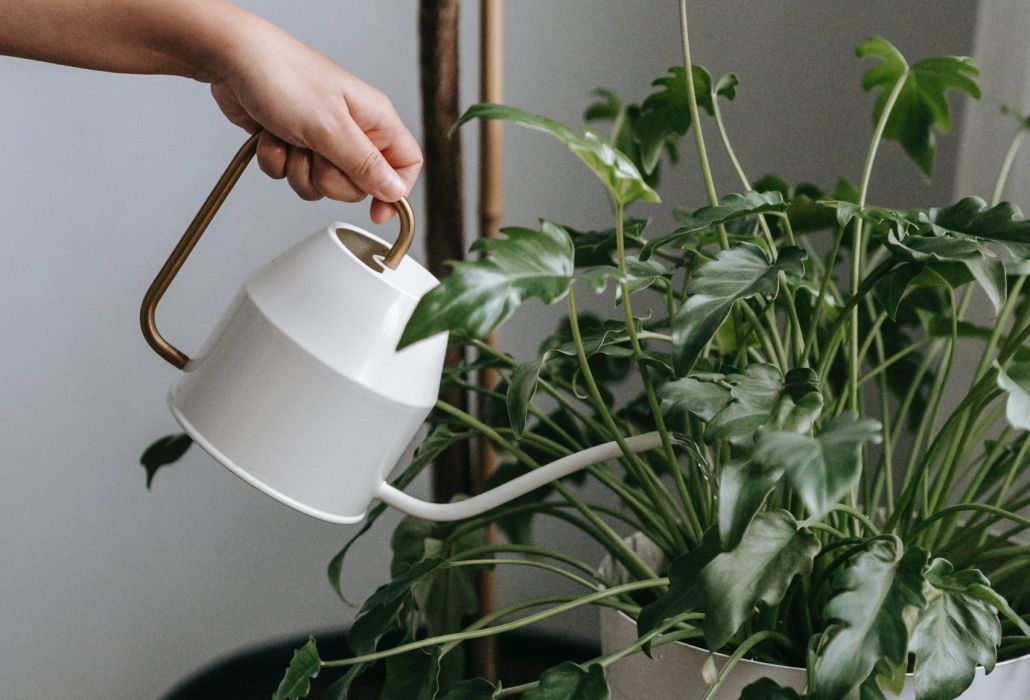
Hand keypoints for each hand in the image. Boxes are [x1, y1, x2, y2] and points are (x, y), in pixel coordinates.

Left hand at [208, 17, 421, 221]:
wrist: (232, 60)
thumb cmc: (285, 77)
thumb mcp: (331, 127)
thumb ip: (366, 164)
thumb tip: (395, 191)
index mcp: (374, 119)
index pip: (406, 163)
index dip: (395, 191)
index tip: (376, 210)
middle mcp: (352, 130)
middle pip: (359, 185)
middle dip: (330, 178)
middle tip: (316, 153)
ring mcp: (322, 139)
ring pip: (322, 185)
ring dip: (299, 169)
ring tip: (291, 138)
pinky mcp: (294, 144)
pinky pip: (292, 176)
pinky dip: (277, 160)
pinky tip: (272, 135)